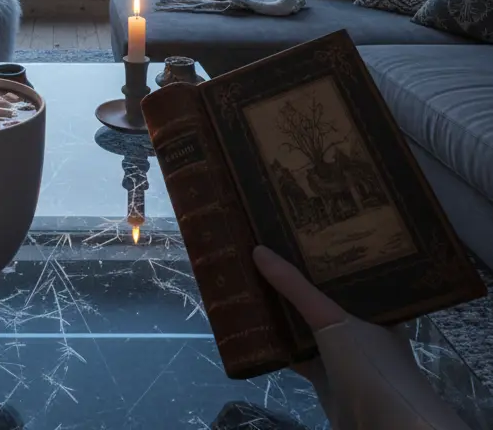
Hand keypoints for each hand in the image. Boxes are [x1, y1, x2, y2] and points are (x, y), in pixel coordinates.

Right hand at [253, 245, 470, 429]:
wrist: (385, 428)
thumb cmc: (370, 364)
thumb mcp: (333, 319)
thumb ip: (297, 288)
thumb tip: (259, 250)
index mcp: (375, 307)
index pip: (347, 272)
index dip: (323, 254)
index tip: (296, 232)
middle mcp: (362, 328)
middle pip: (324, 298)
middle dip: (298, 281)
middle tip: (268, 250)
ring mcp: (344, 355)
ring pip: (309, 326)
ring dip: (286, 311)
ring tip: (256, 278)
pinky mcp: (326, 379)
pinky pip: (298, 353)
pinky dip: (279, 343)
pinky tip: (256, 326)